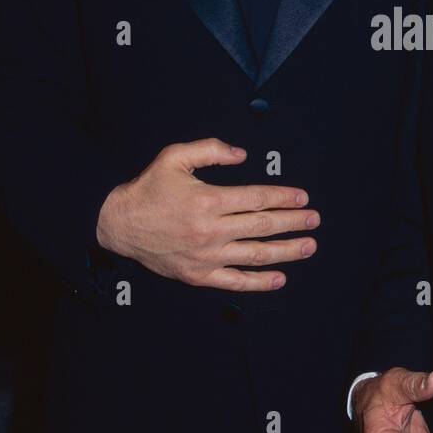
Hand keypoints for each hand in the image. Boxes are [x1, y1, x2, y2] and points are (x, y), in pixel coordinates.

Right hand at [96, 137, 319, 290]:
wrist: (118, 223)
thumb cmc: (149, 188)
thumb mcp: (174, 157)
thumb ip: (211, 150)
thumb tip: (243, 155)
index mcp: (208, 201)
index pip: (257, 199)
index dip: (283, 197)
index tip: (302, 198)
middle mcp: (210, 231)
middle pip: (262, 226)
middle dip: (293, 222)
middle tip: (314, 220)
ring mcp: (206, 257)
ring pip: (255, 255)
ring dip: (286, 251)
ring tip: (308, 246)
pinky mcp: (199, 275)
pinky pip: (235, 281)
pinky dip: (259, 282)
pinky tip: (280, 277)